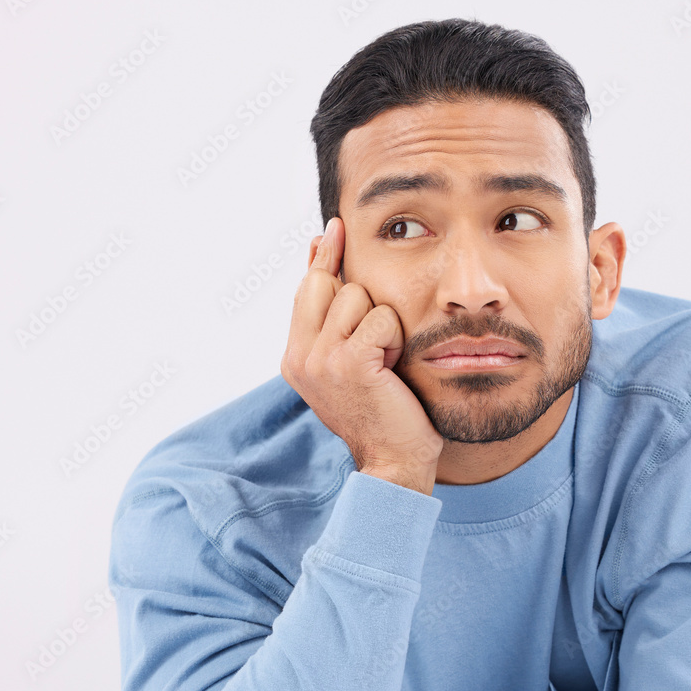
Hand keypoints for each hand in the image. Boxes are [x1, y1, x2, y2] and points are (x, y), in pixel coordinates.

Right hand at [280, 216, 443, 479]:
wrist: (394, 462)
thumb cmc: (383, 413)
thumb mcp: (348, 364)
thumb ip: (332, 319)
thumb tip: (320, 254)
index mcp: (294, 358)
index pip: (306, 290)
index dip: (323, 260)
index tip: (334, 229)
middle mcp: (299, 358)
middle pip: (327, 284)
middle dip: (360, 301)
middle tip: (377, 342)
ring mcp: (320, 360)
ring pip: (358, 297)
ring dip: (383, 325)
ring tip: (385, 363)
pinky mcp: (348, 363)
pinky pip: (381, 318)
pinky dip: (395, 339)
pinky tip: (392, 368)